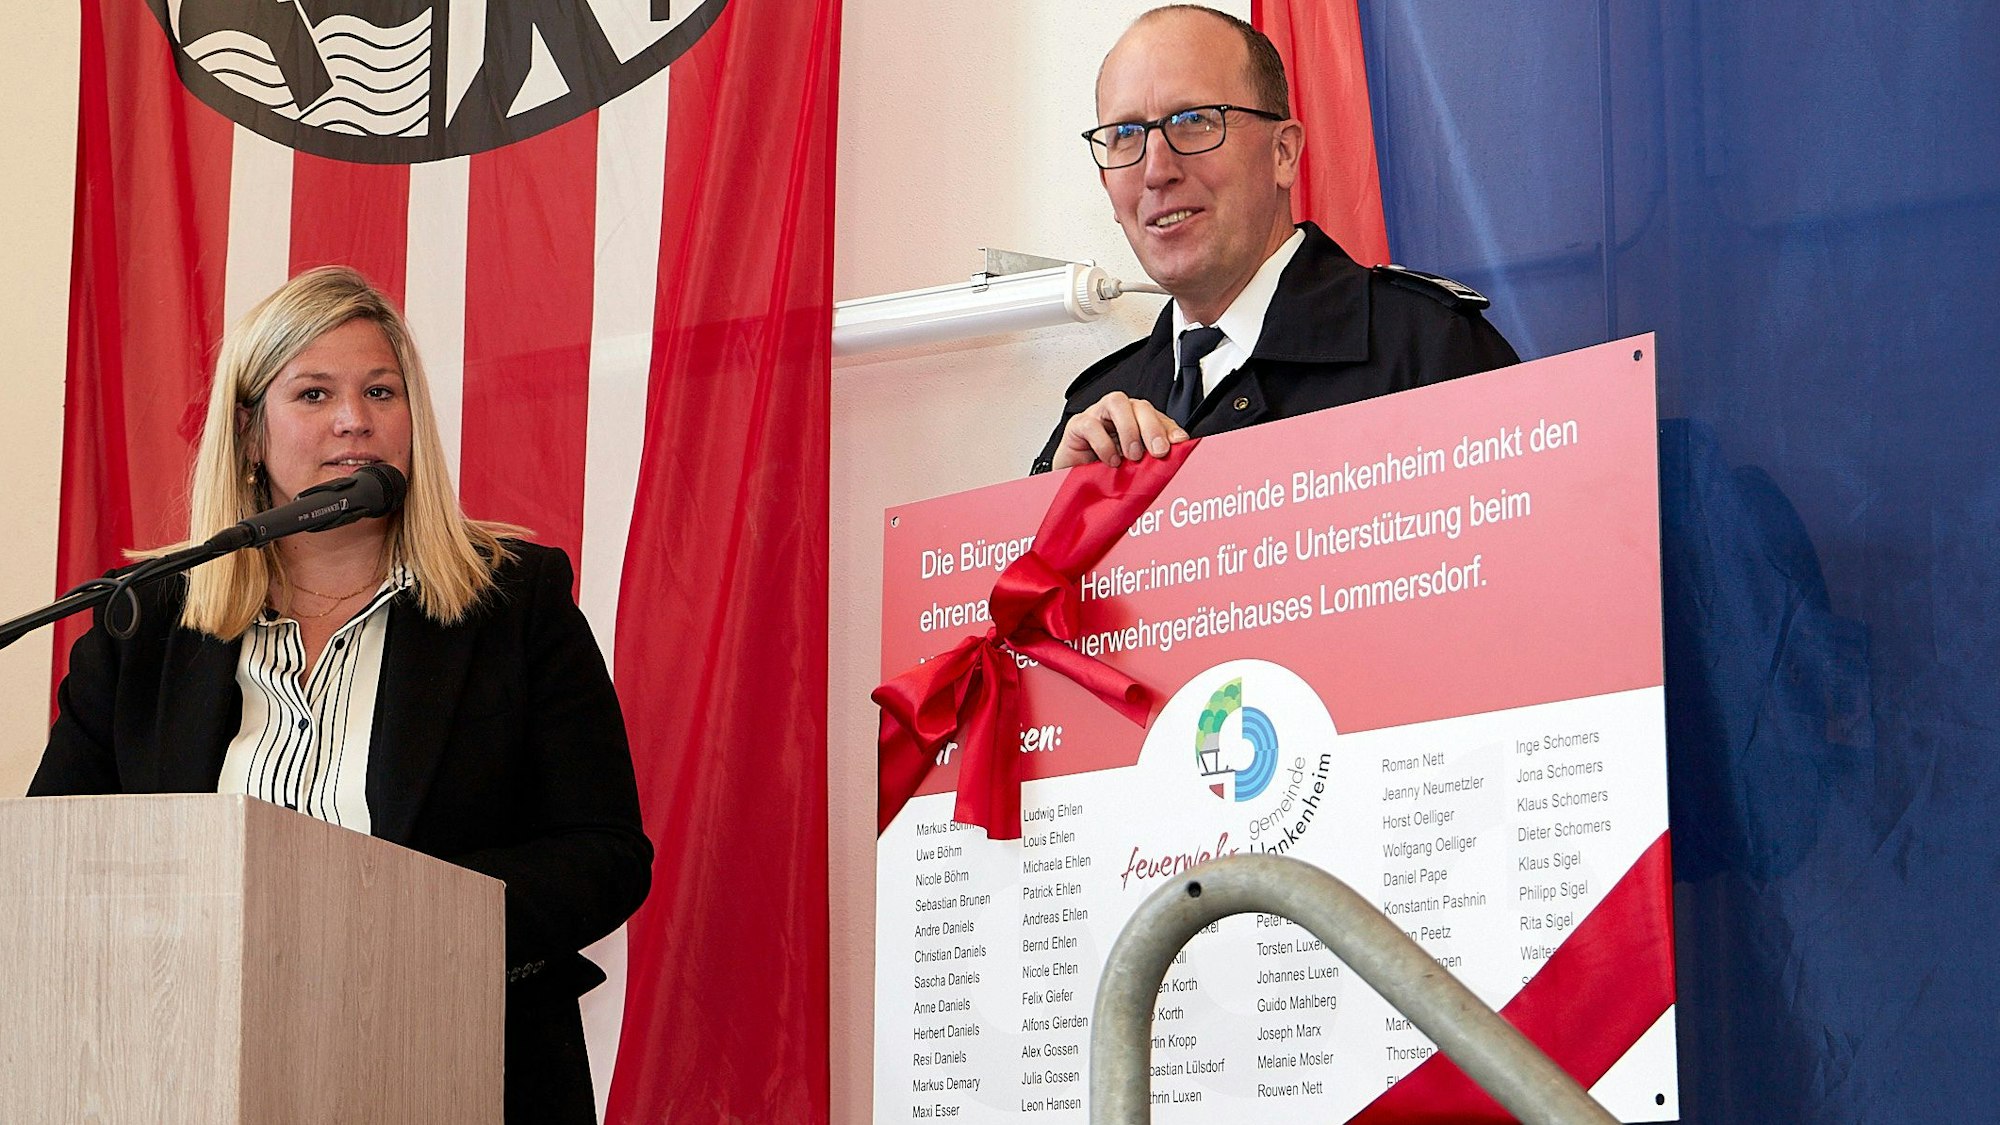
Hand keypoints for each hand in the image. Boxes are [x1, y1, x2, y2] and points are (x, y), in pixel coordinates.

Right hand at [1049, 392, 1189, 470]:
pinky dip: (1104, 443)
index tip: (1179, 444)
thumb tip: (1176, 462)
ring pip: (1117, 401)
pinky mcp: (1077, 426)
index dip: (1170, 429)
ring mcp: (1097, 416)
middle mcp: (1119, 416)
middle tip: (1158, 452)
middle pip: (1140, 406)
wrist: (1071, 483)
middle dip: (1153, 427)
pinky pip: (1091, 424)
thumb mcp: (1134, 471)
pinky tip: (1110, 460)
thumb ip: (1152, 463)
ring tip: (1132, 455)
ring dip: (1129, 428)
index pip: (1159, 418)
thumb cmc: (1103, 474)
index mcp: (1137, 424)